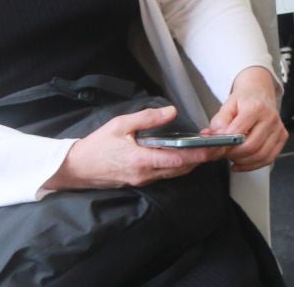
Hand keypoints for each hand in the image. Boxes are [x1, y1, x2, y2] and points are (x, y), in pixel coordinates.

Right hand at [43, 104, 231, 192]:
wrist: (73, 169)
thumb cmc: (95, 146)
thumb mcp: (120, 125)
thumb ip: (148, 118)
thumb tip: (172, 112)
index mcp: (141, 160)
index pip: (179, 161)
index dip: (200, 155)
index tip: (217, 148)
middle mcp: (145, 174)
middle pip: (181, 169)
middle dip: (202, 158)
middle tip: (220, 145)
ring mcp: (142, 180)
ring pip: (174, 173)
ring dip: (192, 162)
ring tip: (207, 147)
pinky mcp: (138, 181)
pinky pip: (164, 175)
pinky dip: (178, 166)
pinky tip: (185, 154)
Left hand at [208, 67, 287, 171]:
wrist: (259, 91)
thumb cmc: (242, 101)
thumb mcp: (225, 107)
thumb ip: (217, 124)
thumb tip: (211, 142)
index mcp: (256, 108)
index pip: (238, 134)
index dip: (224, 146)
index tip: (214, 150)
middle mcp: (270, 118)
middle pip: (251, 147)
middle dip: (232, 155)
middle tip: (222, 153)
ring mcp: (278, 128)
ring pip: (261, 155)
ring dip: (242, 161)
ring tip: (232, 156)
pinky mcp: (282, 136)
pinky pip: (269, 158)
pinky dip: (254, 165)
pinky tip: (242, 162)